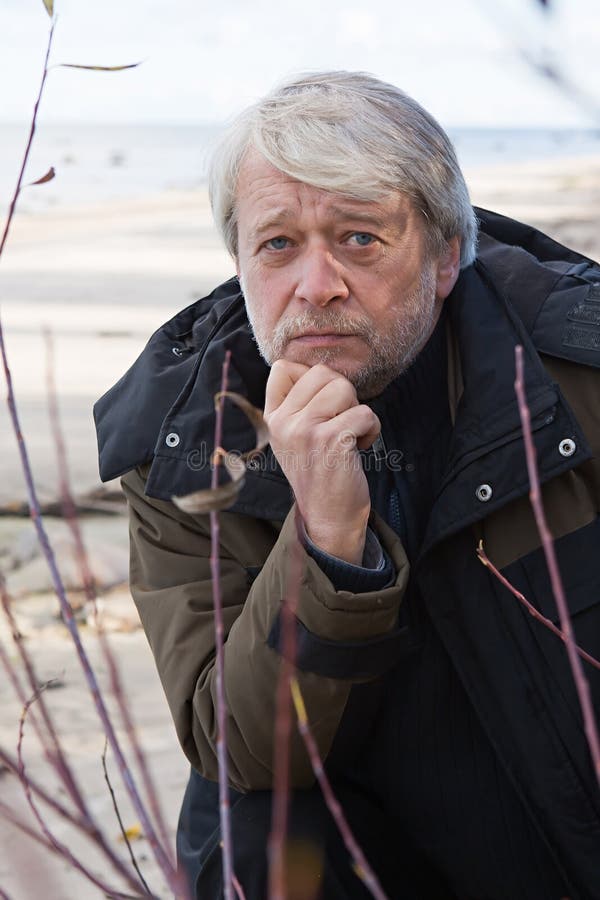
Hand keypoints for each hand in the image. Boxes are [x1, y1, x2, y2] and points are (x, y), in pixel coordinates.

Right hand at [264, 361, 380, 564]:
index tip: (320, 406)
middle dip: (341, 393)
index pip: (283, 367)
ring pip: (344, 387)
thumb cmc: (319, 472)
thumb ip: (298, 403)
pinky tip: (358, 448)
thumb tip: (322, 369)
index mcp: (272, 418)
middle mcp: (283, 422)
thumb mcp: (293, 436)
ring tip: (349, 434)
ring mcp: (305, 430)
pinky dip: (371, 429)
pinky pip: (365, 412)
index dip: (311, 378)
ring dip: (357, 410)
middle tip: (340, 422)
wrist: (328, 517)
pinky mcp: (332, 441)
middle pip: (321, 372)